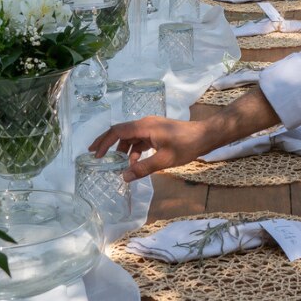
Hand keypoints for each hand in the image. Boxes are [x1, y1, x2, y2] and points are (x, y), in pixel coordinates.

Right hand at [89, 116, 214, 181]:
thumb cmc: (186, 146)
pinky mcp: (157, 132)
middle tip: (95, 154)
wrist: (205, 136)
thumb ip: (143, 168)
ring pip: (130, 136)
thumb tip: (124, 177)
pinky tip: (135, 163)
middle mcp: (145, 123)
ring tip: (118, 164)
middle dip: (107, 143)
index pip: (117, 131)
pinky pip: (140, 139)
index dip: (104, 142)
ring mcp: (151, 127)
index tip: (95, 154)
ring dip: (123, 149)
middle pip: (121, 131)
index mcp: (144, 126)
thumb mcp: (163, 160)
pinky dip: (134, 150)